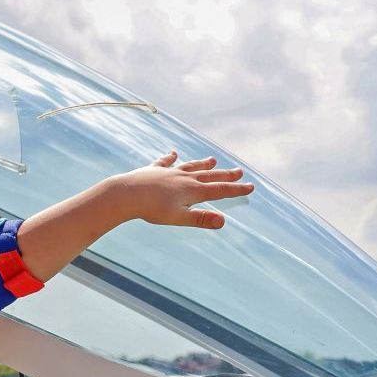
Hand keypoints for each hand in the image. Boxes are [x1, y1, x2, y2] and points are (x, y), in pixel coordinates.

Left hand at [111, 150, 252, 229]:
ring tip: (213, 159)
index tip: (250, 187)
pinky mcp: (152, 170)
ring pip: (190, 166)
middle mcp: (184, 178)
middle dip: (225, 174)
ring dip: (202, 164)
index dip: (236, 189)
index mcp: (193, 191)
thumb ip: (201, 219)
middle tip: (239, 171)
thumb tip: (223, 222)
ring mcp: (168, 172)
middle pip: (209, 175)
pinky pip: (163, 162)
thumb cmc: (152, 209)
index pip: (219, 190)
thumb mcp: (179, 217)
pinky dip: (169, 158)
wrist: (126, 193)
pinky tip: (173, 154)